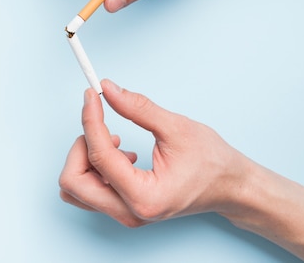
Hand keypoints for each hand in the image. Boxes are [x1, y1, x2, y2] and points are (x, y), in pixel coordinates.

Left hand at [59, 79, 246, 225]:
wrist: (230, 187)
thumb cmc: (211, 162)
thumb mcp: (176, 127)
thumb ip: (138, 107)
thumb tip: (108, 89)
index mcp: (145, 196)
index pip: (99, 157)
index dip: (90, 120)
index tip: (91, 96)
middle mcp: (130, 212)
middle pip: (73, 182)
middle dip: (81, 147)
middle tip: (101, 124)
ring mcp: (125, 214)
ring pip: (76, 188)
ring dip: (85, 158)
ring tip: (117, 142)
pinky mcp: (123, 208)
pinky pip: (89, 190)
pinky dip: (94, 167)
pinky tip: (122, 153)